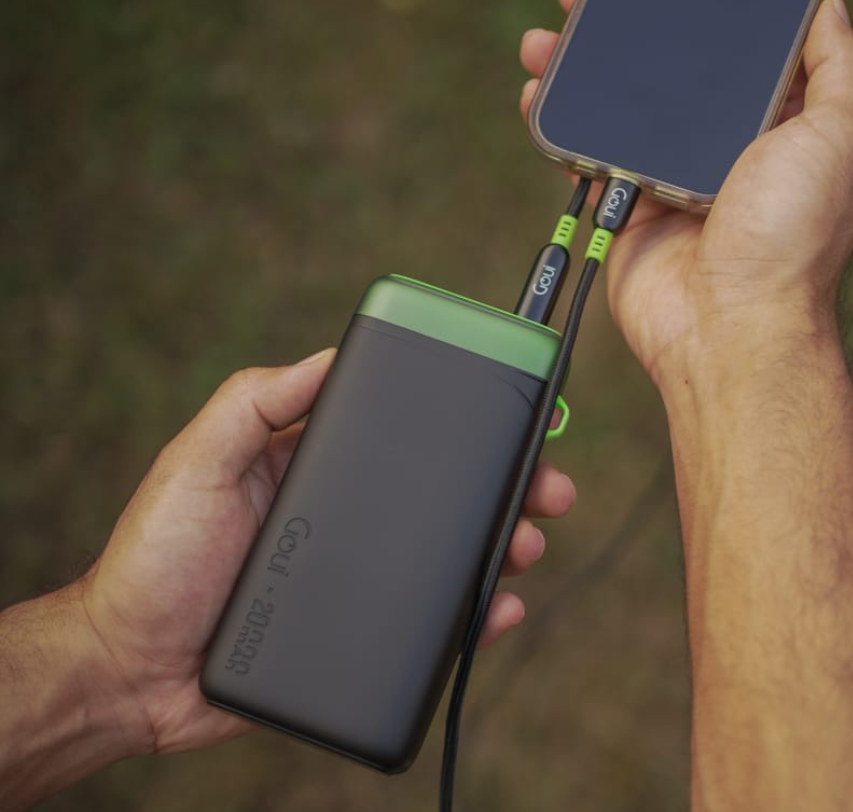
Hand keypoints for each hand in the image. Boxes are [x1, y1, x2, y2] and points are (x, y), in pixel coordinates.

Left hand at [78, 350, 575, 754]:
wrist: (127, 674)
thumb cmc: (154, 561)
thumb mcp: (198, 462)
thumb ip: (254, 403)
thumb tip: (331, 354)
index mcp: (315, 469)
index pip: (402, 436)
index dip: (459, 425)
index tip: (507, 415)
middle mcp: (345, 519)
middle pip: (442, 495)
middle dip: (505, 486)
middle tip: (548, 486)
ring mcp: (356, 577)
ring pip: (447, 557)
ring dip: (500, 544)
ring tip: (527, 544)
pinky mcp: (357, 635)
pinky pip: (428, 623)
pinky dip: (472, 616)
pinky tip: (499, 609)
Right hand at [520, 0, 852, 386]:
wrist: (726, 327)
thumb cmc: (791, 239)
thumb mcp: (841, 139)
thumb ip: (843, 70)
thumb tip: (831, 7)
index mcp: (785, 125)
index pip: (746, 49)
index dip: (714, 4)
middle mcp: (729, 146)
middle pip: (675, 68)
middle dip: (633, 25)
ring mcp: (674, 174)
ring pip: (623, 103)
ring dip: (584, 64)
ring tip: (549, 31)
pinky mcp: (629, 202)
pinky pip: (589, 150)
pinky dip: (560, 121)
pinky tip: (537, 90)